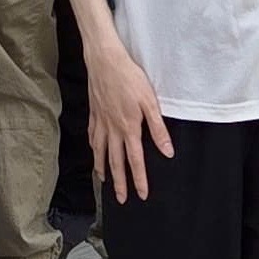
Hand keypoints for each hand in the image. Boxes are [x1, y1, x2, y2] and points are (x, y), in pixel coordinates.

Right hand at [84, 36, 174, 203]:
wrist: (104, 59)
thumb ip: (158, 129)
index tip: (141, 195)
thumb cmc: (130, 78)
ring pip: (99, 150)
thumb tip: (167, 152)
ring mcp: (100, 120)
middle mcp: (112, 128)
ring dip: (102, 168)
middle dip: (119, 182)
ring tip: (104, 181)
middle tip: (121, 199)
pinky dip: (92, 146)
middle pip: (115, 161)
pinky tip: (93, 150)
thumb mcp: (150, 102)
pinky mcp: (93, 111)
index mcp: (129, 128)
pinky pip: (92, 135)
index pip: (135, 160)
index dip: (139, 179)